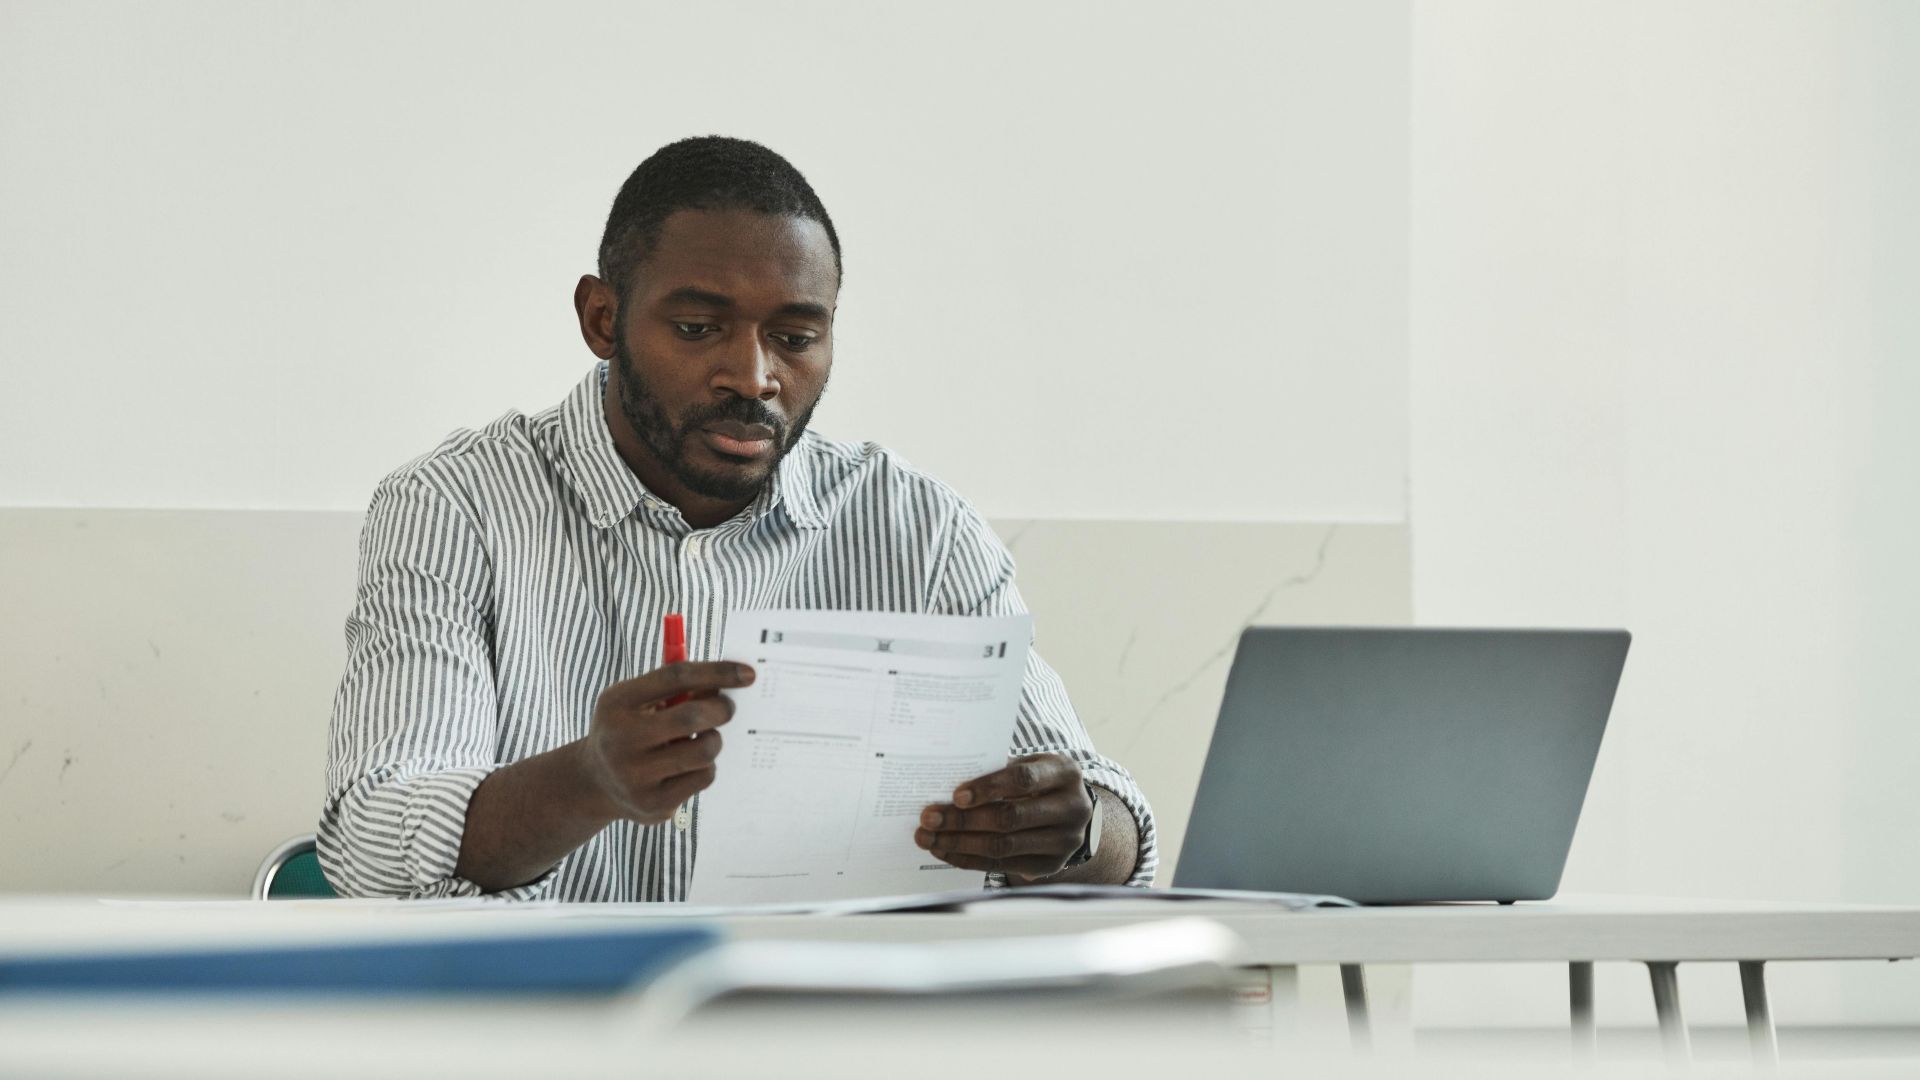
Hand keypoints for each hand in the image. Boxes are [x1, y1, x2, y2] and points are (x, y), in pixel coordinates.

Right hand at [581, 661, 754, 824]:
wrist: (594, 783)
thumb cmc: (629, 730)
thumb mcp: (638, 701)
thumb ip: (676, 688)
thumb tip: (726, 683)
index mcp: (617, 703)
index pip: (676, 678)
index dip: (717, 672)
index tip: (747, 674)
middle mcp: (621, 740)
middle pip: (691, 717)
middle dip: (721, 709)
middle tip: (727, 709)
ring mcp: (636, 777)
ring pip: (704, 752)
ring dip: (713, 740)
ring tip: (701, 739)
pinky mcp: (654, 804)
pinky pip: (704, 778)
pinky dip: (705, 767)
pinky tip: (687, 766)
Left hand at [915, 753, 1092, 879]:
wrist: (1072, 812)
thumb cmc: (1041, 781)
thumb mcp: (1030, 765)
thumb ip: (999, 770)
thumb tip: (946, 782)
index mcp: (1065, 773)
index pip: (1023, 780)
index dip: (988, 788)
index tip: (955, 796)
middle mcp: (1072, 808)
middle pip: (1010, 817)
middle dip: (963, 820)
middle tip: (929, 818)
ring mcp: (1065, 841)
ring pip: (1003, 846)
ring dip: (959, 843)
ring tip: (928, 837)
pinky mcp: (1051, 865)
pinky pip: (1003, 865)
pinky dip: (969, 858)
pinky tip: (946, 850)